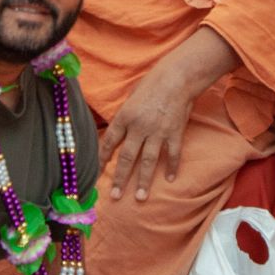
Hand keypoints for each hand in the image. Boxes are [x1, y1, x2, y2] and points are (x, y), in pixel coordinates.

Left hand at [102, 59, 194, 201]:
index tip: (96, 173)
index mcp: (125, 116)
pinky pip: (172, 154)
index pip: (109, 142)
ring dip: (143, 181)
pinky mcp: (175, 133)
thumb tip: (118, 135)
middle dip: (120, 179)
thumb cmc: (152, 84)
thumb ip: (125, 118)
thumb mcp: (131, 98)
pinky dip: (172, 167)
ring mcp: (158, 132)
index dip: (101, 159)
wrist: (178, 77)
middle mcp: (139, 127)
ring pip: (148, 161)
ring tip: (140, 197)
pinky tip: (169, 179)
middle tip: (115, 196)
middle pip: (126, 157)